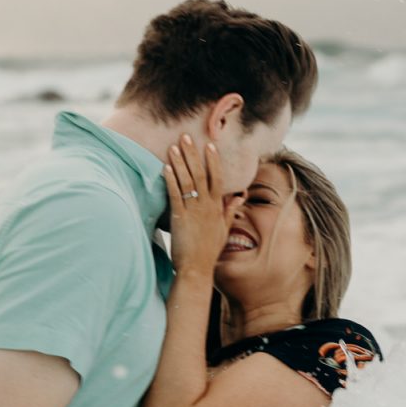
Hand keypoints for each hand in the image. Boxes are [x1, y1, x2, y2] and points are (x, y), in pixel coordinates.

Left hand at [164, 136, 239, 275]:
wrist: (197, 269)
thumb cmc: (209, 250)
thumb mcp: (224, 230)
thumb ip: (230, 211)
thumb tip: (239, 197)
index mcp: (217, 207)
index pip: (217, 178)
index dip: (213, 161)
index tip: (210, 145)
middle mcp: (206, 206)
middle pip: (200, 174)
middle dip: (193, 154)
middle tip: (185, 136)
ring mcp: (193, 211)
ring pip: (187, 181)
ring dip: (180, 162)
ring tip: (173, 146)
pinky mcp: (179, 218)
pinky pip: (175, 195)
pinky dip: (171, 180)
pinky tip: (166, 168)